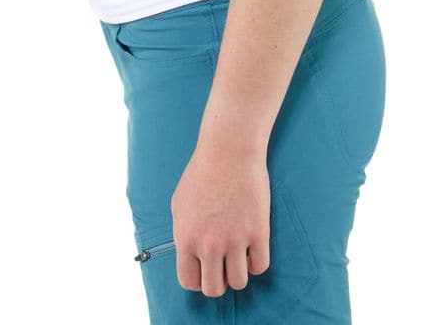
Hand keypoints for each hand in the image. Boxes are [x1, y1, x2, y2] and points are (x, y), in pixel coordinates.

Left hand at [170, 139, 270, 295]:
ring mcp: (235, 240)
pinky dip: (256, 262)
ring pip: (239, 282)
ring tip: (238, 254)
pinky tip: (252, 246)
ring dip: (238, 272)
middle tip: (222, 264)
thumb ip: (183, 233)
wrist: (229, 150)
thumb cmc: (202, 172)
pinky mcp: (258, 232)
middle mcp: (209, 245)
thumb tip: (189, 253)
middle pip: (214, 289)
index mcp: (186, 239)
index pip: (189, 281)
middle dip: (218, 280)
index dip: (198, 278)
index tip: (205, 268)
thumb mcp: (179, 204)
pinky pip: (260, 267)